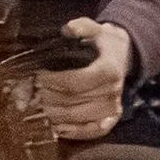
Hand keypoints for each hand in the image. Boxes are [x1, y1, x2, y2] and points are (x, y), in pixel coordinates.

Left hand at [30, 18, 131, 143]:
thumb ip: (82, 27)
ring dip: (54, 113)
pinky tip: (57, 126)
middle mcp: (112, 91)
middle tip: (36, 90)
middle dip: (49, 96)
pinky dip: (72, 132)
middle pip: (72, 102)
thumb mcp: (96, 30)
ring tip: (42, 104)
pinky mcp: (111, 120)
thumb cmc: (104, 45)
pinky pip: (90, 132)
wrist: (123, 58)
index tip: (39, 76)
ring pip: (76, 118)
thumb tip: (68, 29)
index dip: (53, 81)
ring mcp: (112, 108)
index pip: (75, 82)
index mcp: (108, 70)